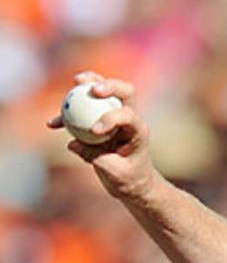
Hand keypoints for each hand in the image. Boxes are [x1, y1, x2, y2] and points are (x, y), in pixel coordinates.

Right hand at [47, 72, 157, 200]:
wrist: (131, 182)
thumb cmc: (129, 179)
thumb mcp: (116, 173)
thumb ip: (96, 157)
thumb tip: (73, 143)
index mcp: (138, 131)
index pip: (129, 115)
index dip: (111, 118)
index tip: (94, 130)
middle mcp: (129, 119)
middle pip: (125, 93)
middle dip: (110, 85)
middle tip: (93, 88)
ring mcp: (115, 118)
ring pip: (106, 94)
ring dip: (90, 84)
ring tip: (77, 79)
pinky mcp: (100, 123)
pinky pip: (84, 113)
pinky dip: (68, 115)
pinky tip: (52, 124)